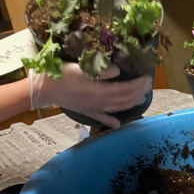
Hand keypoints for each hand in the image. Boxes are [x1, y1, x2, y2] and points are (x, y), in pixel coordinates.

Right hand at [29, 64, 152, 128]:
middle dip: (138, 92)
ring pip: (117, 108)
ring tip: (141, 100)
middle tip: (149, 87)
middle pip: (125, 98)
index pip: (126, 88)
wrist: (45, 89)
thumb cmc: (63, 75)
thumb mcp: (82, 68)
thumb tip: (118, 71)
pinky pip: (102, 118)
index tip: (148, 79)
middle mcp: (101, 101)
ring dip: (131, 104)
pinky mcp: (87, 112)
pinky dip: (111, 122)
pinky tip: (118, 125)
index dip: (138, 84)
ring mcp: (95, 108)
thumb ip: (101, 71)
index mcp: (101, 90)